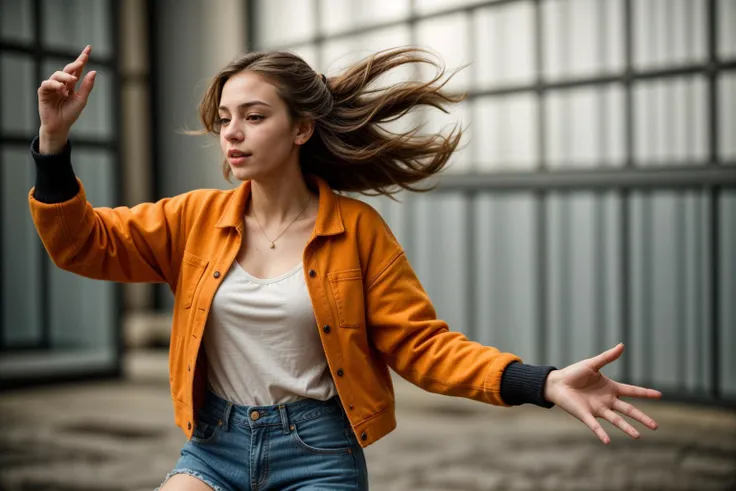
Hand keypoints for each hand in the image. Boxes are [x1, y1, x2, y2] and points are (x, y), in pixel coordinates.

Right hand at [37, 45, 95, 152]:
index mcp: (71, 84)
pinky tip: (62, 89)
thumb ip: (87, 86)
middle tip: (82, 61)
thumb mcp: (82, 100)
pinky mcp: (43, 92)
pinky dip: (55, 84)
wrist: (60, 126)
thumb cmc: (70, 114)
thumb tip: (94, 71)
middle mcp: (61, 83)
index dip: (82, 58)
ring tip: (73, 81)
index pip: (77, 69)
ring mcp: (52, 87)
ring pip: (57, 74)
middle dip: (75, 63)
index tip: (89, 48)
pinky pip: (47, 84)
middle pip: (68, 69)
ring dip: (66, 76)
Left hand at [543, 343, 661, 444]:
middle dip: (642, 417)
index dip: (645, 393)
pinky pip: (595, 426)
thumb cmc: (574, 373)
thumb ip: (607, 357)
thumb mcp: (592, 364)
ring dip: (626, 428)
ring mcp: (598, 409)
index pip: (632, 391)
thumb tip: (622, 345)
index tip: (659, 395)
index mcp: (611, 388)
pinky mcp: (586, 415)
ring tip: (638, 436)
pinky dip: (601, 433)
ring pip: (616, 420)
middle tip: (655, 426)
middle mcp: (608, 401)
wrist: (557, 383)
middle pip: (629, 410)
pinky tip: (608, 441)